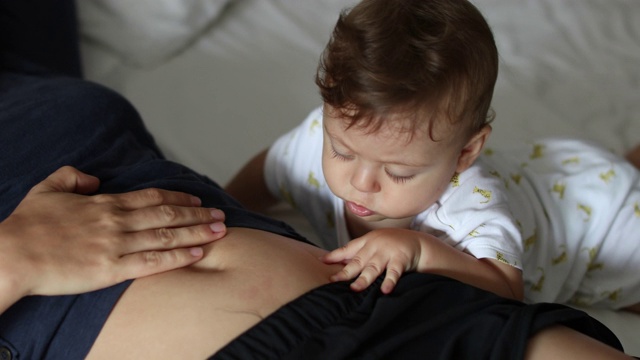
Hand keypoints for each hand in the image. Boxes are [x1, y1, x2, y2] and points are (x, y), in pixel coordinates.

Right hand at [0, 166, 225, 310]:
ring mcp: (116, 245)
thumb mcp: (48, 189)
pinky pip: (153, 262)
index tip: (197, 199)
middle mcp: (117, 221)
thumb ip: (73, 177)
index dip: (179, 197)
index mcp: (105, 203)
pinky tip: (197, 254)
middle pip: (168, 214)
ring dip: (197, 233)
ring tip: (220, 232)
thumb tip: (94, 178)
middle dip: (198, 214)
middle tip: (221, 215)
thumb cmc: (27, 225)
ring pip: (167, 235)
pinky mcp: (112, 269)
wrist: (12, 254)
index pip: (152, 197)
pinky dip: (178, 257)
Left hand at [321, 228, 422, 293]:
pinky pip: (394, 272)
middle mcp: (374, 247)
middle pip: (358, 261)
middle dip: (346, 272)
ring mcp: (387, 253)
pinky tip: (385, 290)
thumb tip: (335, 262)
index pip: (347, 249)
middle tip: (334, 281)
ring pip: (373, 268)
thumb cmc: (391, 244)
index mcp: (366, 242)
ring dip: (364, 279)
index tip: (322, 262)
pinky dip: (389, 281)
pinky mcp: (400, 260)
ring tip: (355, 288)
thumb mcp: (373, 244)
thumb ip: (357, 253)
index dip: (335, 255)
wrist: (416, 241)